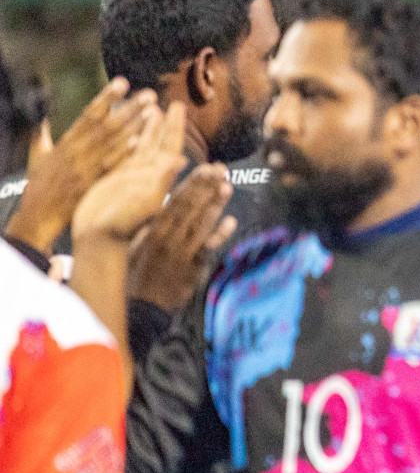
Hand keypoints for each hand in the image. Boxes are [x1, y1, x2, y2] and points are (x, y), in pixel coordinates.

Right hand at [6, 78, 157, 252]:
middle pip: (108, 125)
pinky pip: (112, 166)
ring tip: (153, 111)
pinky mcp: (95, 182)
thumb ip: (41, 134)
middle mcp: (79, 151)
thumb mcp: (38, 155)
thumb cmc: (40, 184)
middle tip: (150, 94)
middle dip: (129, 109)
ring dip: (135, 126)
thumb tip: (40, 116)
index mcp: (67, 141)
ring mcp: (88, 167)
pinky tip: (140, 142)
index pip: (90, 114)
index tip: (122, 82)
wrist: (39, 215)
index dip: (106, 97)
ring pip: (114, 142)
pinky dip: (124, 154)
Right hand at [73, 102, 187, 244]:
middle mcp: (148, 175)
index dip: (176, 127)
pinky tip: (136, 134)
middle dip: (169, 124)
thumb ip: (161, 180)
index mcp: (157, 177)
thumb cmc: (123, 223)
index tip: (182, 107)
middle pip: (161, 144)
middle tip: (177, 104)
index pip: (170, 146)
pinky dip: (134, 144)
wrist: (99, 238)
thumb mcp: (146, 200)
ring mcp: (134, 178)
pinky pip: (129, 157)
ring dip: (152, 130)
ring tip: (156, 110)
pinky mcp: (119, 182)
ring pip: (146, 148)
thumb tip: (181, 160)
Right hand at [127, 164, 236, 312]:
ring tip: (227, 186)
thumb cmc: (134, 271)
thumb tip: (164, 202)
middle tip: (221, 168)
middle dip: (206, 186)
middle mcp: (167, 237)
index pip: (174, 199)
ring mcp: (182, 251)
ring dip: (215, 204)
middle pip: (189, 207)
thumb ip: (150, 223)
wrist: (140, 306)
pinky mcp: (193, 267)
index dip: (192, 183)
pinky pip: (208, 248)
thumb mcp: (134, 242)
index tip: (205, 167)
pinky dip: (220, 234)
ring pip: (200, 223)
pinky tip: (232, 221)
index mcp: (152, 228)